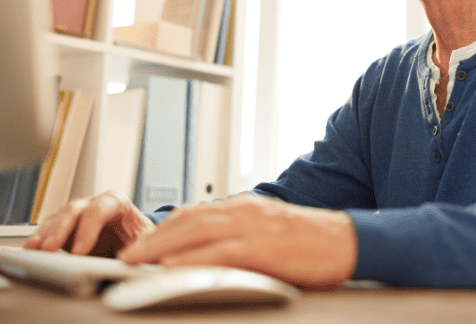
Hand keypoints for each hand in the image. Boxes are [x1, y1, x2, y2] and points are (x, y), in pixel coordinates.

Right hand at [24, 190, 155, 256]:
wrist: (136, 240)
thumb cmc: (141, 238)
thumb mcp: (147, 241)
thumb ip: (141, 247)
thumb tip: (131, 258)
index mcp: (118, 203)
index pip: (101, 208)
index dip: (89, 228)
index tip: (80, 251)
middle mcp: (95, 204)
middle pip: (75, 209)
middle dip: (61, 229)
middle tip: (51, 250)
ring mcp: (79, 215)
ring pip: (58, 218)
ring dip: (46, 234)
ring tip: (35, 250)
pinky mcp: (66, 228)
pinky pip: (50, 230)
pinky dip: (40, 240)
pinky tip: (32, 249)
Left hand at [118, 194, 356, 288]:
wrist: (348, 240)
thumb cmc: (312, 241)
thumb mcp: (272, 230)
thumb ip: (243, 236)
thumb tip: (212, 253)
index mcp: (247, 207)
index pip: (197, 212)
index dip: (166, 227)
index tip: (144, 240)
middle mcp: (246, 211)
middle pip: (189, 220)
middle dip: (154, 236)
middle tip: (127, 253)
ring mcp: (254, 227)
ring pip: (197, 232)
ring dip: (161, 246)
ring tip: (136, 260)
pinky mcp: (263, 247)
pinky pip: (219, 252)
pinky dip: (192, 259)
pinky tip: (172, 267)